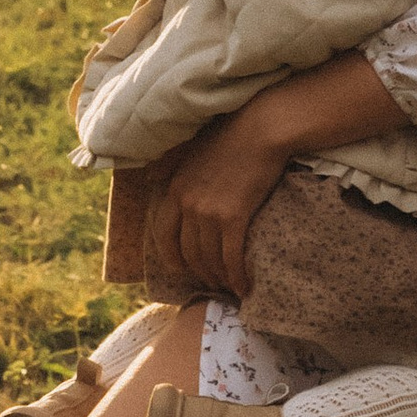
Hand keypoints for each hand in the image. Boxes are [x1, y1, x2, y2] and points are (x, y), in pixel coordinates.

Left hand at [146, 108, 291, 303]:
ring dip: (219, 278)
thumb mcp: (194, 153)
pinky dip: (236, 277)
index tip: (183, 269)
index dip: (172, 258)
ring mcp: (208, 212)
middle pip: (188, 253)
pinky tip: (243, 287)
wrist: (261, 129)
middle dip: (200, 273)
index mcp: (174, 189)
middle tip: (212, 282)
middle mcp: (187, 204)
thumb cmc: (233, 137)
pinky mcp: (233, 217)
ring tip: (229, 287)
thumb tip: (156, 179)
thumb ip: (179, 173)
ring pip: (209, 259)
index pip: (162, 235)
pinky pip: (231, 257)